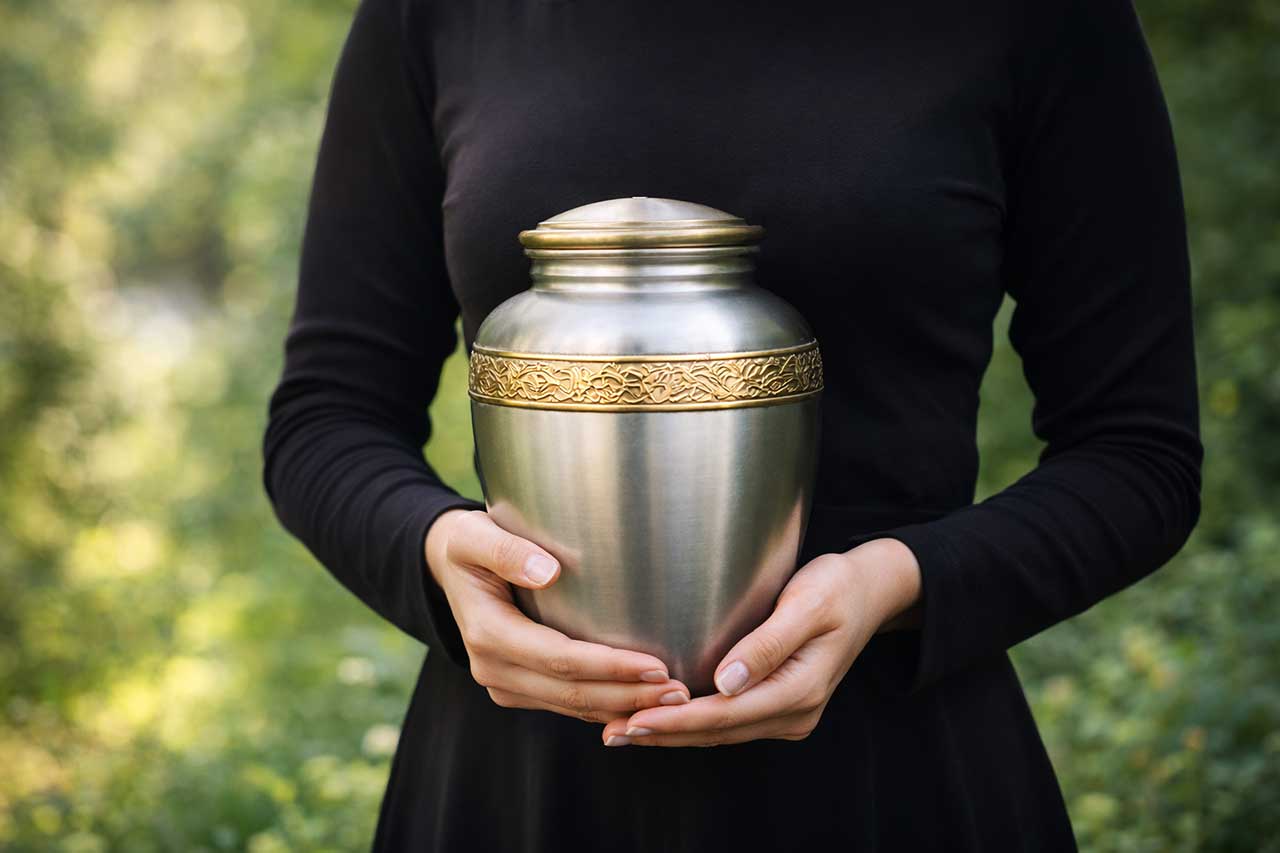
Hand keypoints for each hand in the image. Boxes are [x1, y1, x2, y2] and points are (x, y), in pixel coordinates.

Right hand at [425, 509, 690, 722]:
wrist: (445, 565)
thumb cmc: (467, 543)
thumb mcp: (476, 535)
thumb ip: (507, 550)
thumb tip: (547, 571)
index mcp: (488, 635)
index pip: (561, 660)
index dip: (610, 667)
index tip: (657, 665)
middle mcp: (493, 669)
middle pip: (573, 693)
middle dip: (629, 696)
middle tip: (680, 691)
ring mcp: (504, 683)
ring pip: (573, 707)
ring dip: (624, 705)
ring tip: (674, 698)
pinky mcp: (517, 687)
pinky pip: (566, 704)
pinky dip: (605, 707)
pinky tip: (642, 703)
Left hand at [599, 538, 920, 746]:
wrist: (871, 590)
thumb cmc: (837, 586)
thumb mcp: (808, 603)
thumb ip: (768, 642)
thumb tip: (727, 681)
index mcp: (800, 690)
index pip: (724, 715)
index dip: (675, 721)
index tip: (633, 720)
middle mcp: (795, 712)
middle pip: (716, 731)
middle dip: (662, 735)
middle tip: (611, 733)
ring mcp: (789, 713)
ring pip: (719, 732)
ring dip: (672, 733)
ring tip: (622, 730)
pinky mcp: (779, 704)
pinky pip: (729, 721)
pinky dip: (692, 722)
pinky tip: (660, 717)